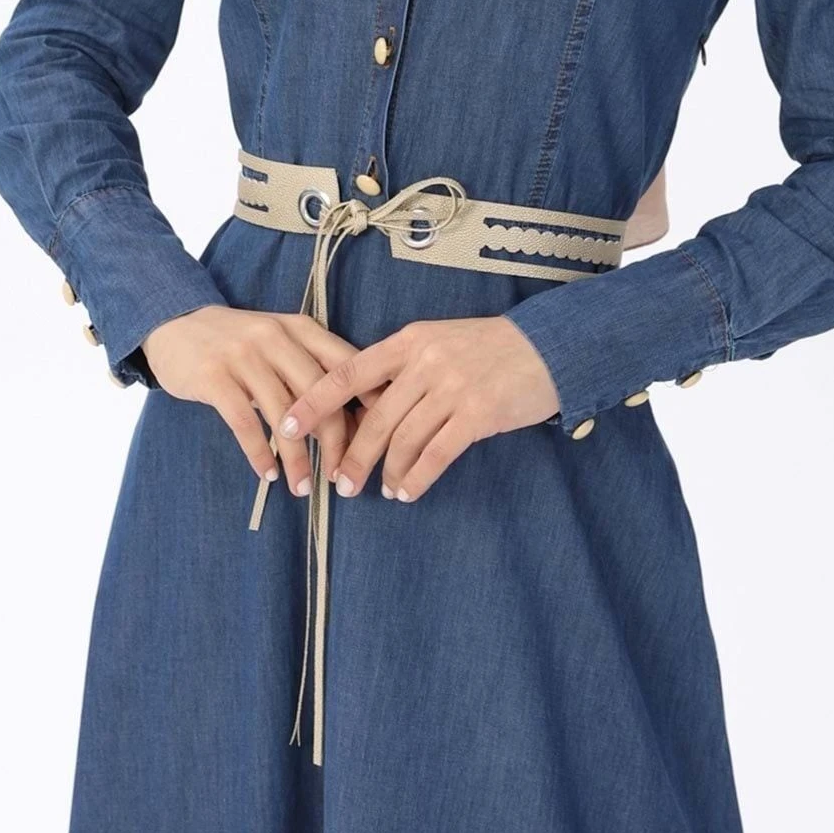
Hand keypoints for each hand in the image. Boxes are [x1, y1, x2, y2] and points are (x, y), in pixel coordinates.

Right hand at [141, 306, 376, 498]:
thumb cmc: (239, 342)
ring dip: (297, 458)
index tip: (378, 440)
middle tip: (342, 476)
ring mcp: (243, 356)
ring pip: (283, 414)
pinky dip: (259, 453)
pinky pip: (243, 422)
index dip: (366, 403)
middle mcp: (276, 338)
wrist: (176, 322)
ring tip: (304, 488)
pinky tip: (268, 475)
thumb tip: (356, 417)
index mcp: (301, 328)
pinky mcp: (214, 377)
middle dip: (335, 440)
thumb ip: (313, 368)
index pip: (346, 365)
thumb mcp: (281, 342)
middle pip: (320, 393)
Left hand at [276, 315, 559, 502]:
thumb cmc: (488, 348)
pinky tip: (408, 491)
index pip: (349, 372)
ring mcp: (453, 387)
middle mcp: (426, 362)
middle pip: (375, 418)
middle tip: (339, 482)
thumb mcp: (439, 342)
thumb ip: (403, 369)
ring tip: (382, 490)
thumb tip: (364, 407)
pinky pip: (435, 454)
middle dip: (352, 456)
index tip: (286, 424)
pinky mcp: (477, 414)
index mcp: (409, 341)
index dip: (314, 401)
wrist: (546, 346)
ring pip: (403, 440)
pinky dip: (417, 478)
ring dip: (387, 472)